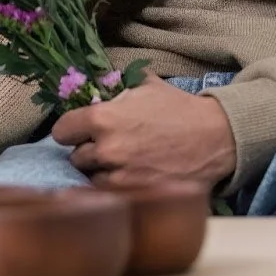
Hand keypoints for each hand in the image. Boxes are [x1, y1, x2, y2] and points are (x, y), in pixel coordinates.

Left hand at [51, 78, 237, 189]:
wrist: (214, 139)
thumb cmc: (179, 109)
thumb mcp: (146, 85)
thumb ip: (117, 85)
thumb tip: (96, 80)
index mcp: (103, 118)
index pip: (62, 130)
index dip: (70, 130)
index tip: (79, 131)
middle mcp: (106, 149)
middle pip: (76, 156)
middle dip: (88, 151)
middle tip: (107, 147)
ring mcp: (118, 175)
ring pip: (91, 178)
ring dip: (101, 171)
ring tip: (121, 163)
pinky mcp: (133, 195)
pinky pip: (109, 194)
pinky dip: (115, 187)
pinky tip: (129, 177)